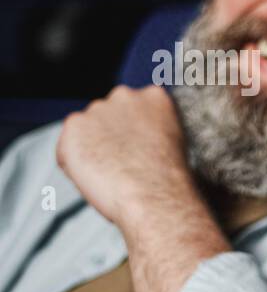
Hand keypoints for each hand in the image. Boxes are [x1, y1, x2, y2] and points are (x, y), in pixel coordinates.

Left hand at [56, 85, 193, 226]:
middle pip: (108, 115)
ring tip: (109, 173)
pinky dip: (74, 164)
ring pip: (86, 131)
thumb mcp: (173, 142)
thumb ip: (150, 130)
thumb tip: (132, 139)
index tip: (137, 149)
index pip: (134, 108)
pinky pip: (67, 148)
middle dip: (109, 136)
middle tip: (121, 163)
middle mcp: (124, 96)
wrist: (153, 195)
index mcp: (154, 97)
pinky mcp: (74, 126)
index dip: (133, 133)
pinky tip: (95, 176)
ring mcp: (97, 109)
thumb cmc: (166, 179)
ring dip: (91, 148)